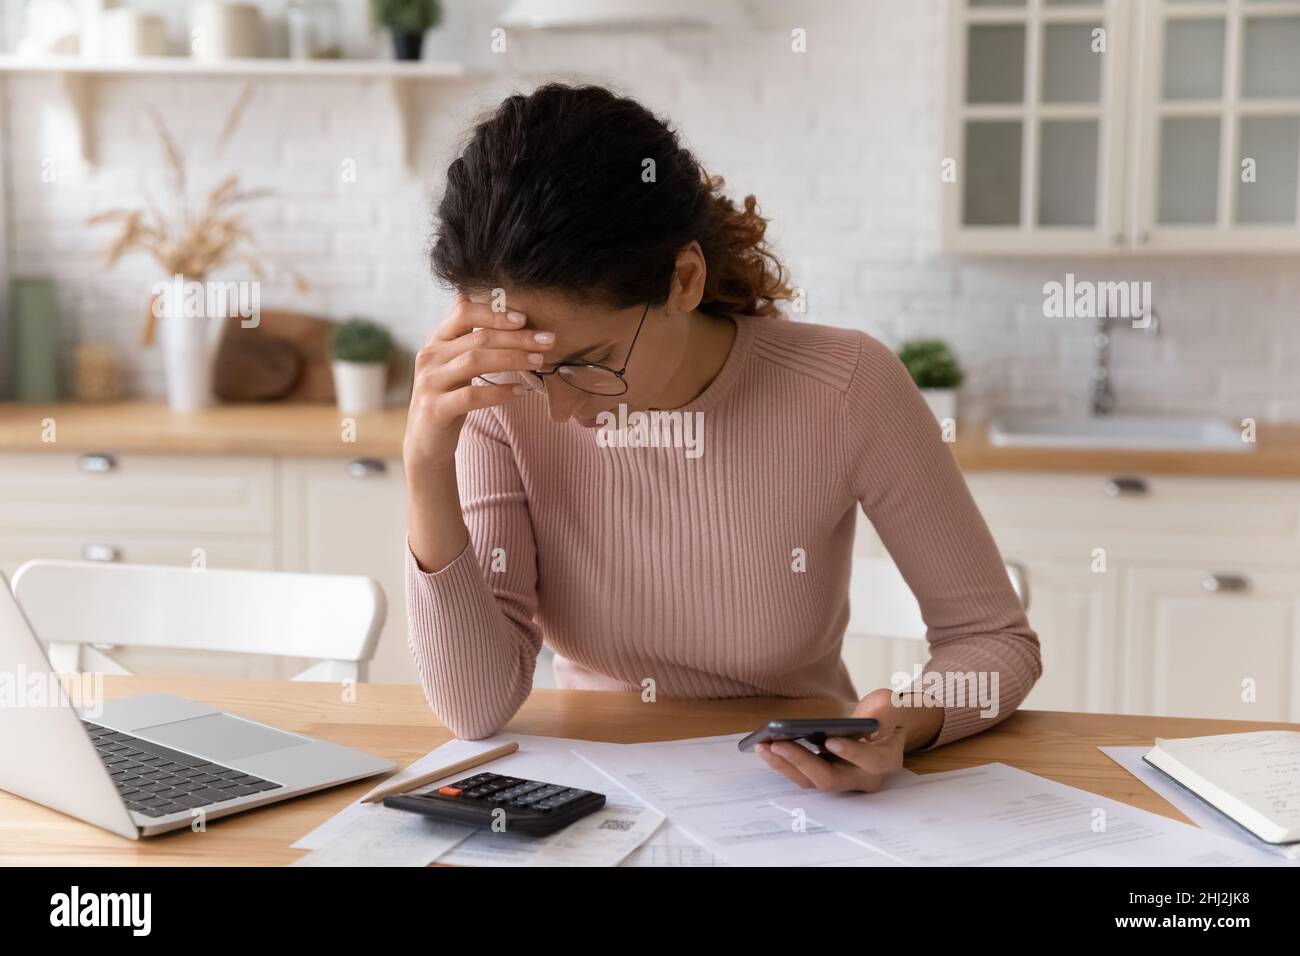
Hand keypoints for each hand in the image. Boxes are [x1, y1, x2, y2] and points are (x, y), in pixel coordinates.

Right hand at [403, 293, 555, 473]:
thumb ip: (463, 335)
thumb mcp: (453, 364)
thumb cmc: (448, 398)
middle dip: (517, 338)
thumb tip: (465, 294)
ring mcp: (429, 382)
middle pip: (478, 338)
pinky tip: (519, 392)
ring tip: (538, 362)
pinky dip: (498, 392)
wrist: (426, 442)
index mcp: (436, 342)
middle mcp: (429, 357)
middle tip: (547, 341)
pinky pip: (470, 396)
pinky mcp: (434, 409)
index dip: (494, 313)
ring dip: (512, 359)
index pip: (464, 314)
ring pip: (475, 361)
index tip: (525, 319)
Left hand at [754, 688, 942, 792]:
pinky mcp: (827, 777)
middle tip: (778, 743)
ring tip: (764, 745)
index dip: (852, 753)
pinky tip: (766, 747)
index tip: (830, 740)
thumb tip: (874, 728)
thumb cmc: (888, 713)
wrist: (885, 725)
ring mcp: (845, 781)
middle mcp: (865, 778)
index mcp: (887, 759)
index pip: (871, 761)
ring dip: (786, 765)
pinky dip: (784, 763)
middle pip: (832, 779)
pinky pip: (804, 776)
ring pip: (813, 782)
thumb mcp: (892, 705)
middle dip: (803, 762)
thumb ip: (887, 714)